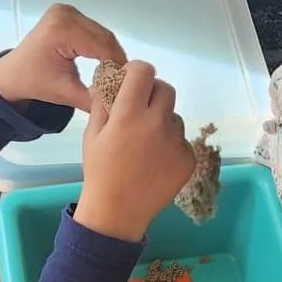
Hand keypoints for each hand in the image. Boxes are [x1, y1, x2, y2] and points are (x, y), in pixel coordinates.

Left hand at [0, 4, 125, 110]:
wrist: (13, 73)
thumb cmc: (35, 82)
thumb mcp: (66, 94)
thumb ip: (94, 97)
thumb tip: (120, 98)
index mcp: (62, 30)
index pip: (103, 46)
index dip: (118, 66)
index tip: (126, 84)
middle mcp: (65, 14)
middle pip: (105, 37)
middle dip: (115, 60)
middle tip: (122, 81)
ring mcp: (67, 10)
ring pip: (103, 33)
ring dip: (110, 53)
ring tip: (113, 75)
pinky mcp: (69, 13)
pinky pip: (95, 30)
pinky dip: (102, 47)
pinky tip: (103, 63)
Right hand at [75, 61, 194, 241]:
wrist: (118, 211)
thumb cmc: (100, 170)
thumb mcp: (92, 133)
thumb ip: (103, 102)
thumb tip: (109, 79)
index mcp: (130, 112)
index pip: (144, 70)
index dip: (137, 72)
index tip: (132, 83)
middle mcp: (157, 122)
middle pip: (165, 89)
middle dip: (152, 95)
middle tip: (140, 112)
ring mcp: (176, 141)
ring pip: (174, 117)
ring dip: (162, 122)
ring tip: (146, 146)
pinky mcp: (188, 158)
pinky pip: (182, 141)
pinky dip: (171, 146)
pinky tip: (156, 162)